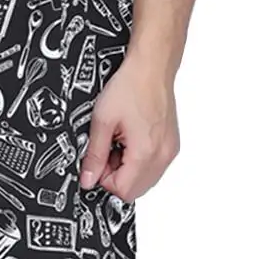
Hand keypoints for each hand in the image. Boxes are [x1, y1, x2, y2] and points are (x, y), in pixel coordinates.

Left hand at [80, 54, 178, 201]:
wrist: (151, 67)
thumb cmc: (130, 86)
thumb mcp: (102, 121)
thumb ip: (94, 154)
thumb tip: (88, 179)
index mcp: (145, 152)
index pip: (123, 191)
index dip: (103, 179)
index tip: (96, 160)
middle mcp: (163, 155)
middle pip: (136, 189)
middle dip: (116, 175)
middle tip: (106, 149)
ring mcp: (170, 150)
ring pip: (145, 179)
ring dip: (128, 168)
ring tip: (119, 141)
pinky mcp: (171, 144)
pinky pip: (154, 166)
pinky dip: (140, 159)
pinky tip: (131, 138)